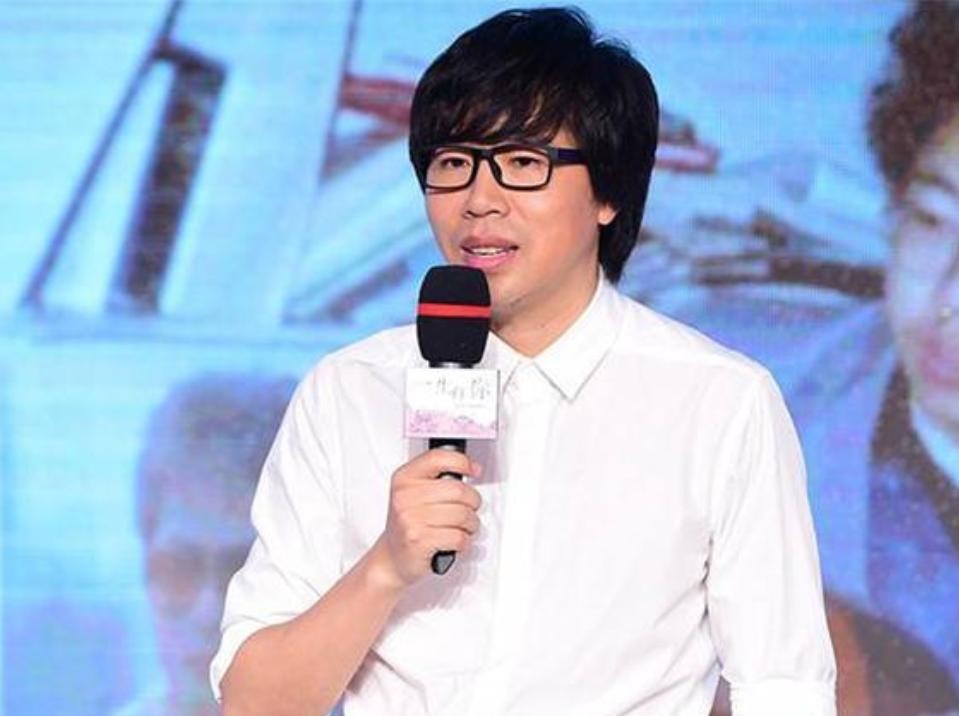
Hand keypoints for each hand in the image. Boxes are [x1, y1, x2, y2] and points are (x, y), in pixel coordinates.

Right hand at [372, 449, 482, 589]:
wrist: (391, 558)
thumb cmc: (408, 525)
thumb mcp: (413, 493)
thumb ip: (437, 477)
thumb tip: (471, 468)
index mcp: (404, 479)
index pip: (437, 458)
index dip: (462, 461)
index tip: (474, 470)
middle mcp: (405, 497)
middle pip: (458, 490)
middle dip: (473, 502)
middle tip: (471, 508)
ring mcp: (411, 519)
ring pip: (462, 515)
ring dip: (471, 524)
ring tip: (464, 527)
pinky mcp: (419, 541)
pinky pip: (459, 537)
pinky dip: (464, 541)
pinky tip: (456, 541)